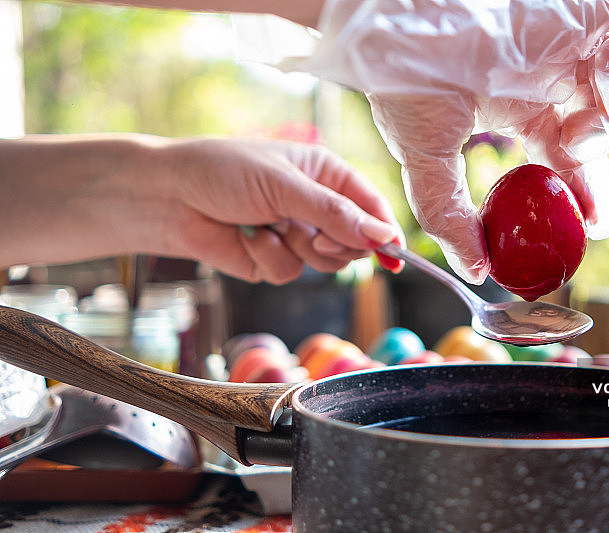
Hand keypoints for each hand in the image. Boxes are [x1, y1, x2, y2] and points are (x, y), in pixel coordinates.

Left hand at [0, 135, 402, 283]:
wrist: (168, 197)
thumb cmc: (224, 171)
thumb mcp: (285, 185)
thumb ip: (336, 213)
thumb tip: (383, 236)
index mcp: (326, 174)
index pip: (370, 206)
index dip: (384, 231)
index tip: (393, 255)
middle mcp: (315, 206)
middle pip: (354, 241)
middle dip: (335, 244)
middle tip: (315, 238)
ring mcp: (295, 235)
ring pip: (324, 264)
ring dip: (297, 249)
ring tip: (268, 227)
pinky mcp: (272, 260)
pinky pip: (290, 273)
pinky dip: (268, 258)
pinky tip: (246, 238)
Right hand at [245, 0, 608, 282]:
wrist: (399, 19)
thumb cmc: (405, 76)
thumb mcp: (423, 154)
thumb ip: (448, 214)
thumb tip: (473, 270)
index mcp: (518, 105)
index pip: (563, 155)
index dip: (582, 191)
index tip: (589, 226)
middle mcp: (550, 75)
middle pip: (604, 127)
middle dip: (608, 170)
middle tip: (602, 213)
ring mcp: (573, 41)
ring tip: (574, 136)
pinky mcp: (589, 10)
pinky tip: (596, 86)